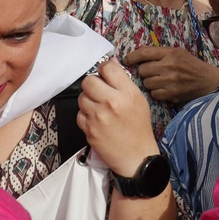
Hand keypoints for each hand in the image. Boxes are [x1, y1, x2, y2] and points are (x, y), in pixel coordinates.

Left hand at [77, 60, 159, 175]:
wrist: (136, 157)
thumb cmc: (138, 127)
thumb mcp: (138, 100)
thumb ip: (123, 81)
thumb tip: (109, 62)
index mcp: (127, 93)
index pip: (107, 68)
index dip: (104, 71)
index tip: (105, 77)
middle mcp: (111, 103)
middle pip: (88, 81)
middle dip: (92, 85)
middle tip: (99, 92)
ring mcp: (98, 117)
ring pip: (81, 97)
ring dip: (88, 101)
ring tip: (99, 109)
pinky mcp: (88, 130)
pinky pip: (79, 114)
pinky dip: (85, 116)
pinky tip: (96, 121)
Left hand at [122, 45, 218, 103]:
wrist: (208, 81)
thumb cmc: (192, 65)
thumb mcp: (178, 53)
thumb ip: (160, 54)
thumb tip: (138, 56)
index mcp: (171, 53)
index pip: (145, 53)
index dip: (132, 56)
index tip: (126, 60)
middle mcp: (169, 66)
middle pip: (143, 70)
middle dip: (144, 72)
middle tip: (150, 72)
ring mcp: (170, 81)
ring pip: (147, 83)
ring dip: (149, 83)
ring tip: (158, 81)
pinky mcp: (172, 94)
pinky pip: (154, 94)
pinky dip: (156, 92)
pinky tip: (164, 89)